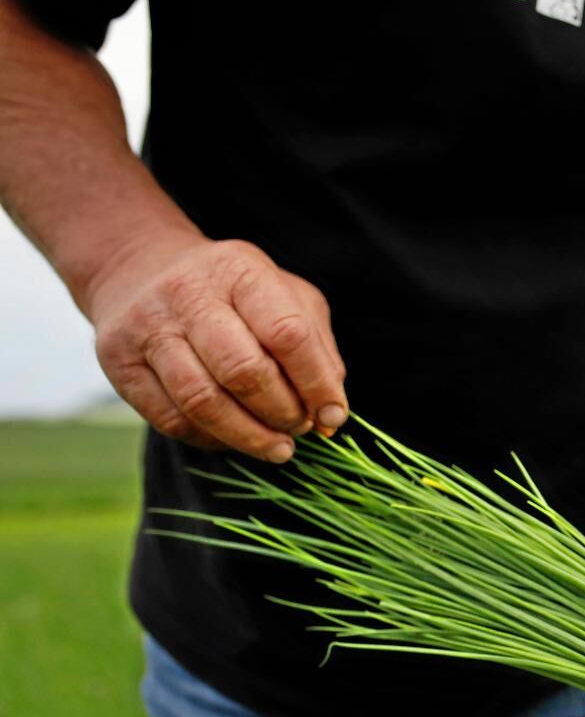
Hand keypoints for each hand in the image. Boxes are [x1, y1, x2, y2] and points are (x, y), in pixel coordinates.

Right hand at [86, 232, 347, 460]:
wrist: (138, 268)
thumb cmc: (232, 292)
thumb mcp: (286, 297)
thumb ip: (317, 350)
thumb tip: (330, 415)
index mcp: (240, 271)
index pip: (288, 334)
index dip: (316, 384)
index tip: (333, 414)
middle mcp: (187, 293)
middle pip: (243, 371)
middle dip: (283, 412)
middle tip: (300, 428)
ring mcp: (146, 327)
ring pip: (202, 401)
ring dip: (249, 436)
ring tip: (278, 448)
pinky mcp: (118, 361)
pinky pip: (170, 418)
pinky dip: (211, 439)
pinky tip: (234, 439)